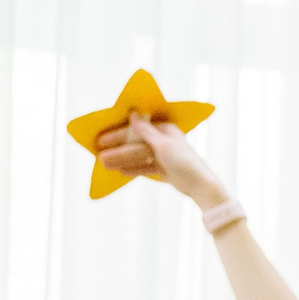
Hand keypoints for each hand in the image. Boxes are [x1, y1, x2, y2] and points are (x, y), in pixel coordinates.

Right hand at [96, 113, 228, 207]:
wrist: (200, 186)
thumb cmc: (183, 162)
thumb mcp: (162, 144)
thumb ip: (146, 130)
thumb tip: (133, 114)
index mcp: (165, 130)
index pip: (137, 129)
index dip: (118, 134)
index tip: (101, 139)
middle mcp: (164, 141)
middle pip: (136, 143)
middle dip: (118, 148)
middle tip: (98, 153)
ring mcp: (165, 156)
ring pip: (139, 156)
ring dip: (123, 160)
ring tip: (105, 164)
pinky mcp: (166, 170)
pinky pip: (146, 168)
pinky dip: (134, 169)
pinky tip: (121, 172)